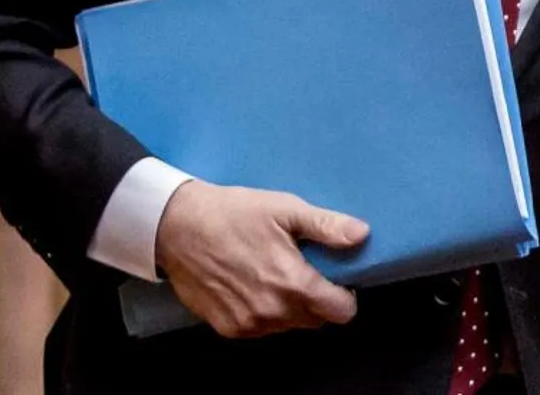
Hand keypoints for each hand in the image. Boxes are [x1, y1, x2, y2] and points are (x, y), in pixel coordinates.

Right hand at [155, 181, 367, 338]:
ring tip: (277, 275)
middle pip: (316, 319)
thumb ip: (327, 226)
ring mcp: (248, 324)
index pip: (340, 312)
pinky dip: (266, 313)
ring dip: (291, 308)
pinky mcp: (228, 328)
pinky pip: (262, 328)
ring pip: (289, 325)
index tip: (336, 278)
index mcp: (292, 284)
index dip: (344, 295)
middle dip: (318, 300)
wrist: (176, 227)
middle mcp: (272, 312)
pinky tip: (255, 286)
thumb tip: (363, 235)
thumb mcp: (286, 209)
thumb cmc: (235, 213)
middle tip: (305, 270)